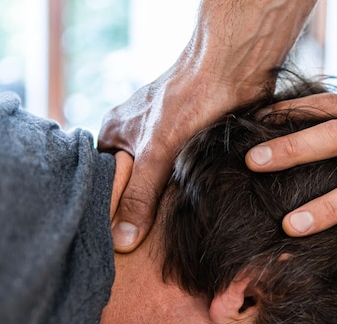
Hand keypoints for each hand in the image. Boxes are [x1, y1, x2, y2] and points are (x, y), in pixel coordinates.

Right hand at [98, 70, 233, 251]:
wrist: (235, 69)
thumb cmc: (189, 100)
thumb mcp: (156, 153)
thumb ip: (139, 196)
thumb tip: (122, 241)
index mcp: (115, 133)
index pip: (101, 179)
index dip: (108, 207)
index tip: (115, 237)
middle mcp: (137, 135)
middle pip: (133, 182)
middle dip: (140, 206)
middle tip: (145, 240)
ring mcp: (167, 137)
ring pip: (161, 179)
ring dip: (167, 199)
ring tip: (170, 228)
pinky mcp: (194, 141)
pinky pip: (184, 173)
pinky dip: (187, 188)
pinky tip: (195, 205)